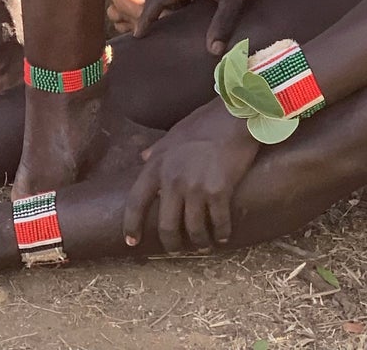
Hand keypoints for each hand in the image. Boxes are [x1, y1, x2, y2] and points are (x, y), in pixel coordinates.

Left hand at [121, 96, 259, 251]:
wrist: (235, 116)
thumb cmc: (205, 122)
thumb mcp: (174, 133)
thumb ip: (157, 150)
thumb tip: (143, 157)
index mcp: (158, 164)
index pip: (136, 201)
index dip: (131, 224)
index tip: (131, 241)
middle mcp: (173, 179)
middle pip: (166, 225)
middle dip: (172, 243)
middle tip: (178, 250)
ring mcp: (196, 186)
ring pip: (193, 229)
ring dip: (199, 242)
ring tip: (204, 245)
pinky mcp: (219, 191)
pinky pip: (218, 222)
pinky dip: (221, 233)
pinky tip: (223, 235)